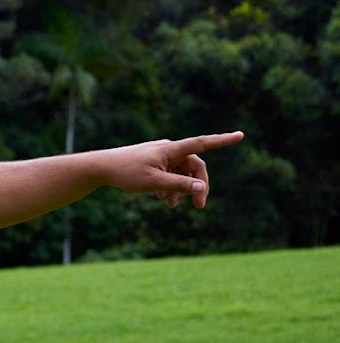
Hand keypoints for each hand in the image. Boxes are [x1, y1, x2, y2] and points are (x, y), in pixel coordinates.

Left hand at [102, 132, 243, 209]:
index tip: (241, 135)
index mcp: (171, 149)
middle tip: (199, 207)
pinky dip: (170, 187)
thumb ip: (180, 186)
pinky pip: (170, 174)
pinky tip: (160, 199)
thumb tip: (202, 189)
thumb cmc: (126, 173)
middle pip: (194, 167)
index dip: (222, 140)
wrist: (101, 168)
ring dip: (181, 189)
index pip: (203, 143)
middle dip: (198, 186)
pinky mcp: (154, 163)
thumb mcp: (155, 183)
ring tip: (169, 205)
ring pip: (182, 173)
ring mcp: (161, 156)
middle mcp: (169, 150)